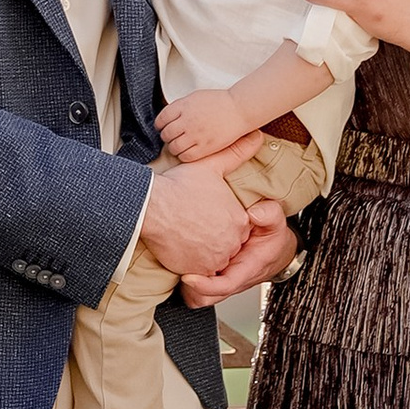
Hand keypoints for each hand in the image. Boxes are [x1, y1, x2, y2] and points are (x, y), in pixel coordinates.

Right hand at [138, 157, 251, 287]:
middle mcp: (231, 242)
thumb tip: (257, 137)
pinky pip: (199, 271)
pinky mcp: (196, 270)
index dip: (221, 219)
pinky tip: (181, 245)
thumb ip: (238, 153)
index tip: (206, 212)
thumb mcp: (212, 165)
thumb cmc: (179, 186)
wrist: (152, 207)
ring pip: (214, 257)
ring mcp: (214, 258)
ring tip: (188, 234)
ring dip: (205, 250)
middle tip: (195, 224)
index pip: (238, 225)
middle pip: (228, 243)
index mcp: (239, 219)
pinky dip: (192, 262)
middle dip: (215, 236)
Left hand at [157, 90, 260, 165]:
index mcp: (183, 106)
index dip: (159, 124)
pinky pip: (185, 156)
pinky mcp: (204, 147)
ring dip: (173, 147)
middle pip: (166, 134)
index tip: (162, 127)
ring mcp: (195, 135)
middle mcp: (187, 121)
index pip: (162, 118)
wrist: (239, 110)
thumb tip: (169, 117)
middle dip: (166, 136)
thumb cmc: (220, 102)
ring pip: (173, 147)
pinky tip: (187, 151)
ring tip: (179, 144)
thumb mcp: (195, 97)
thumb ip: (181, 107)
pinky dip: (183, 155)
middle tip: (171, 137)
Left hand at [183, 200, 293, 304]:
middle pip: (206, 298)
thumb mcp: (276, 222)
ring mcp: (221, 281)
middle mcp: (232, 280)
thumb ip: (269, 214)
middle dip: (189, 289)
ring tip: (176, 266)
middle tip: (176, 268)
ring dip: (185, 288)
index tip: (187, 276)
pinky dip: (186, 283)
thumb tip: (254, 213)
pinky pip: (195, 290)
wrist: (276, 250)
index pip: (225, 286)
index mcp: (247, 269)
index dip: (205, 285)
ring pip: (198, 297)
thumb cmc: (273, 238)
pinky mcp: (214, 279)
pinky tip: (181, 262)